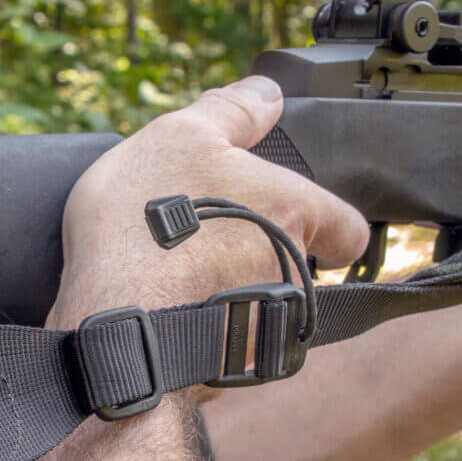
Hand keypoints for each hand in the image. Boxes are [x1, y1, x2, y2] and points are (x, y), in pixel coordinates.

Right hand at [46, 77, 368, 330]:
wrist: (113, 320)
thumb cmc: (148, 224)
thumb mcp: (181, 137)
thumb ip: (231, 111)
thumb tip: (267, 92)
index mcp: (295, 212)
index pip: (349, 230)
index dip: (330, 228)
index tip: (300, 223)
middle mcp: (292, 274)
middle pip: (295, 266)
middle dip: (259, 254)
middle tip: (207, 237)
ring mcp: (261, 327)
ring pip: (259, 305)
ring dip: (228, 292)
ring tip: (172, 272)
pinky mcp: (227, 368)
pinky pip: (223, 345)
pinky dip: (199, 327)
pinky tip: (160, 308)